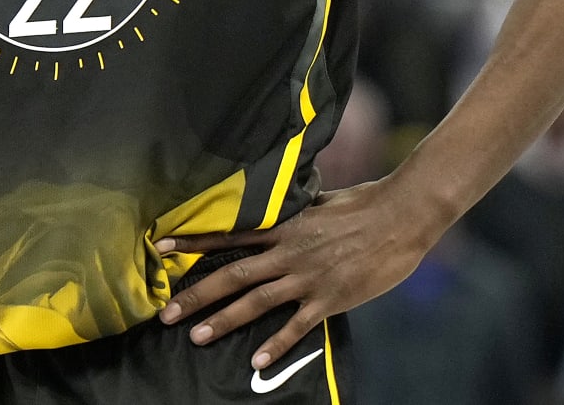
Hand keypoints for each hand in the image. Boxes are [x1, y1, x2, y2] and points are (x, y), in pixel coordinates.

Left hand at [153, 179, 435, 369]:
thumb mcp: (322, 200)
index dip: (195, 242)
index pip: (230, 235)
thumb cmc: (365, 203)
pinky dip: (276, 343)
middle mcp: (289, 252)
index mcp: (285, 226)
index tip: (162, 247)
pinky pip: (297, 325)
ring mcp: (308, 277)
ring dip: (224, 320)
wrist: (401, 217)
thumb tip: (284, 202)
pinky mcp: (330, 298)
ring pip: (256, 301)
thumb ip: (297, 209)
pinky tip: (256, 361)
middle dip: (197, 295)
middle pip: (233, 275)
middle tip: (167, 313)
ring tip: (197, 337)